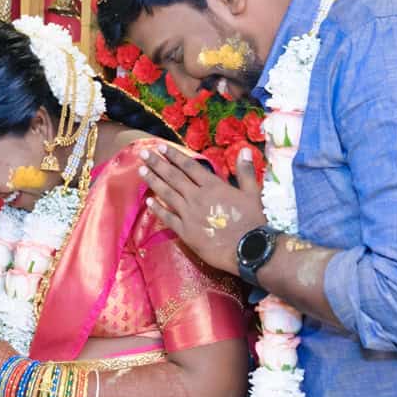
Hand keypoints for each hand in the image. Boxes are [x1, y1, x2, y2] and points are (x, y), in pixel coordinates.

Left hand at [138, 145, 265, 274]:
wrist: (250, 249)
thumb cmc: (255, 221)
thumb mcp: (253, 193)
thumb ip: (245, 171)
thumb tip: (244, 150)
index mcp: (213, 186)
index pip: (189, 166)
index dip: (174, 156)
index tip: (161, 147)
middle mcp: (198, 197)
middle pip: (173, 177)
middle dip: (157, 164)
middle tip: (143, 153)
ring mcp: (190, 215)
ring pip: (167, 194)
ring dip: (153, 181)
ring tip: (141, 171)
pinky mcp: (186, 232)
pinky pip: (168, 218)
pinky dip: (157, 210)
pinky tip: (148, 202)